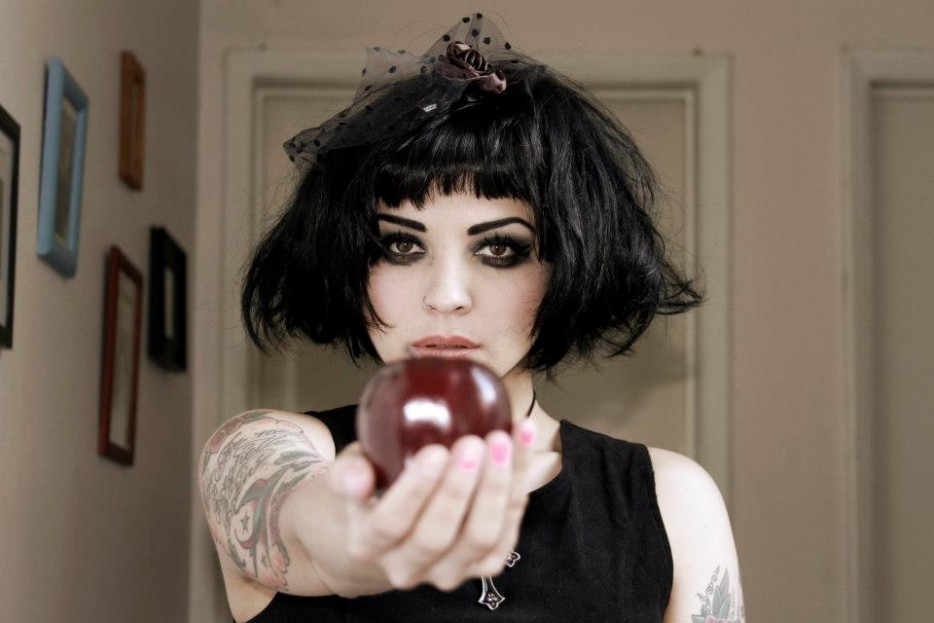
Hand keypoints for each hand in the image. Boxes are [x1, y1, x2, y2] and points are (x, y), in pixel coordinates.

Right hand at [329, 420, 535, 591]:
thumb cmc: (376, 486)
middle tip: (474, 443)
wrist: (397, 525)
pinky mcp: (484, 566)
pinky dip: (518, 487)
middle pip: (436, 536)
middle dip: (459, 488)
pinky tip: (522, 447)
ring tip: (502, 442)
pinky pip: (509, 530)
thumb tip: (357, 476)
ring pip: (479, 537)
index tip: (434, 452)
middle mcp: (407, 567)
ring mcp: (449, 571)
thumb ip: (349, 471)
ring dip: (496, 488)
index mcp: (367, 544)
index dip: (414, 491)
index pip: (389, 525)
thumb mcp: (351, 471)